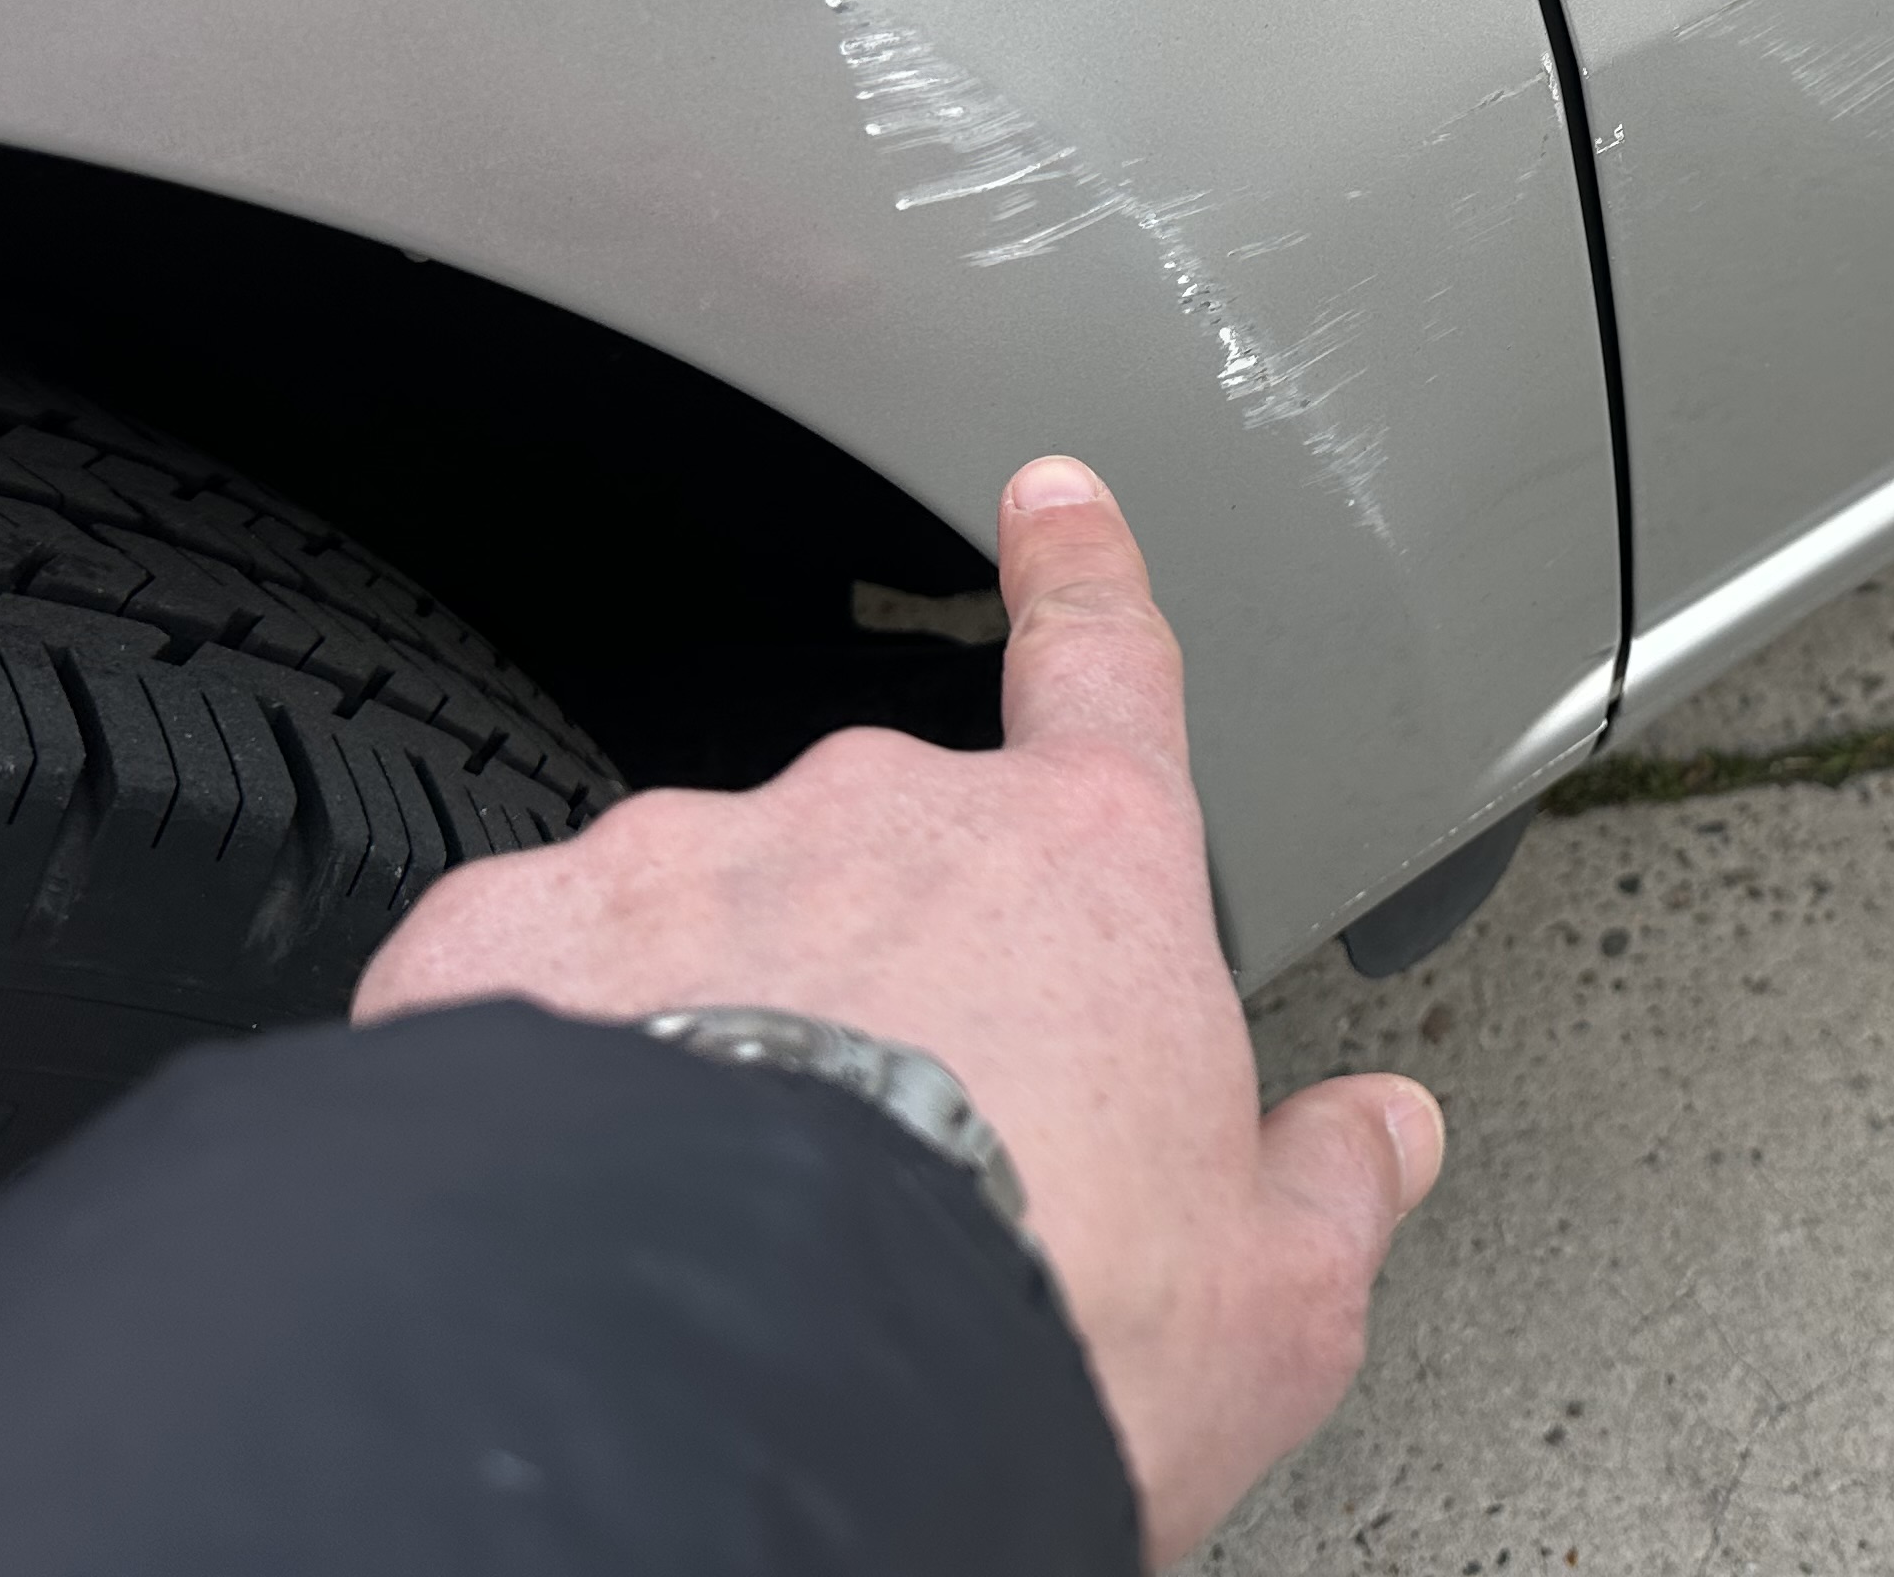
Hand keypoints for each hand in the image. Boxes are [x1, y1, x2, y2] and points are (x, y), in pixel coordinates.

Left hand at [352, 456, 1444, 1563]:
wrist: (756, 1393)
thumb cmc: (1032, 1329)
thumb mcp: (1268, 1304)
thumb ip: (1327, 1189)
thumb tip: (1382, 1138)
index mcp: (1084, 870)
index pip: (1104, 673)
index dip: (1084, 578)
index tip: (1055, 501)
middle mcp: (885, 817)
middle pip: (892, 856)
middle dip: (885, 970)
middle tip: (897, 1159)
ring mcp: (688, 861)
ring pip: (705, 914)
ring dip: (713, 1019)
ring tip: (735, 1208)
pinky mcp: (511, 940)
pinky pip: (532, 969)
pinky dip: (551, 1058)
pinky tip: (582, 1179)